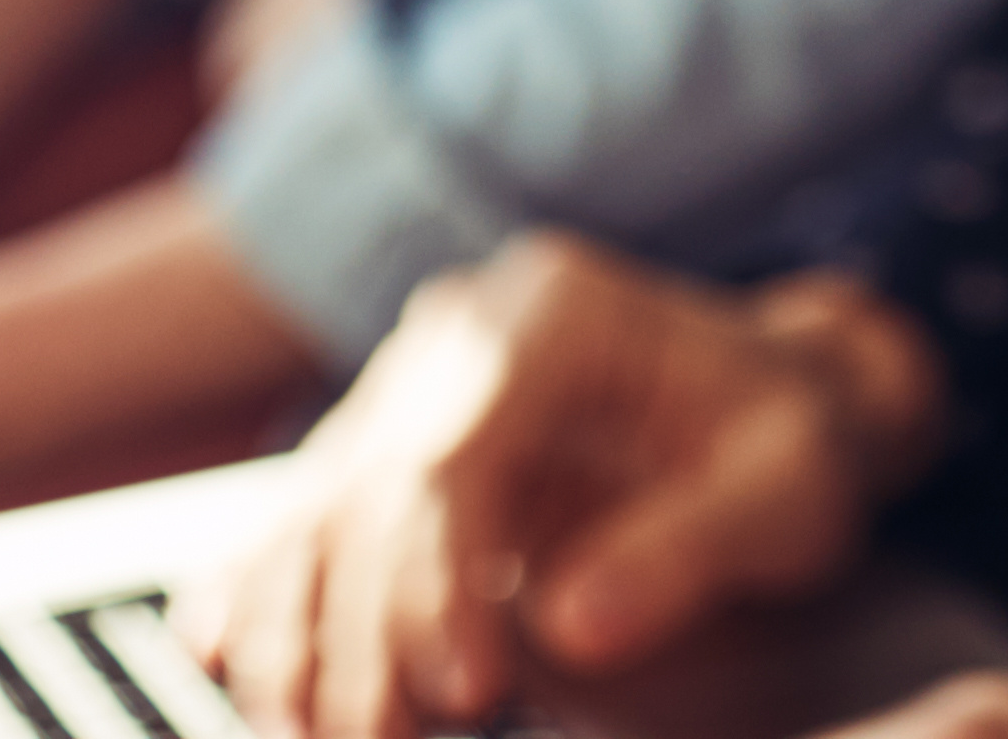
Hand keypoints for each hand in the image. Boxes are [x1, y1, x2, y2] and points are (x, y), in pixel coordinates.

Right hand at [182, 243, 943, 738]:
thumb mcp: (785, 486)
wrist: (771, 397)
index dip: (444, 577)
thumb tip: (574, 627)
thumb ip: (685, 547)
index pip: (464, 447)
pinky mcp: (385, 448)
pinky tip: (221, 659)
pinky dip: (258, 593)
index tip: (466, 688)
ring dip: (296, 631)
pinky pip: (302, 518)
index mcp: (555, 310)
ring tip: (307, 733)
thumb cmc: (786, 435)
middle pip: (376, 486)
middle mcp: (461, 330)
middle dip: (364, 631)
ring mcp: (411, 385)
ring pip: (319, 507)